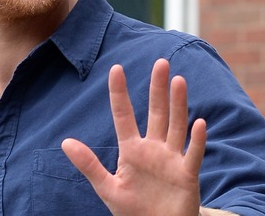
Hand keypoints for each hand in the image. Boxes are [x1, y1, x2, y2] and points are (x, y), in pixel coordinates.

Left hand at [61, 58, 206, 215]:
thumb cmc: (133, 209)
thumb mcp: (107, 188)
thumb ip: (88, 165)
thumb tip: (65, 142)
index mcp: (132, 150)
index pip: (124, 115)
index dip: (120, 93)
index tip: (116, 68)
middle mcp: (154, 149)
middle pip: (156, 113)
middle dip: (158, 89)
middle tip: (161, 63)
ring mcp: (172, 160)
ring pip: (176, 126)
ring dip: (178, 105)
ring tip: (178, 81)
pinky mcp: (187, 175)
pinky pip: (192, 155)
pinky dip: (197, 141)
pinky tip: (199, 123)